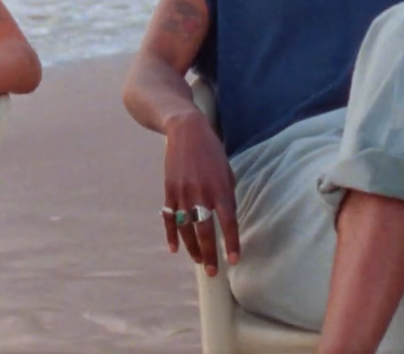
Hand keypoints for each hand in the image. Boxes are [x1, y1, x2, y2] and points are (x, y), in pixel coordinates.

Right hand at [161, 111, 240, 275]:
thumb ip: (227, 195)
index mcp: (220, 188)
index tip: (234, 259)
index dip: (231, 243)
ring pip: (186, 228)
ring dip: (192, 248)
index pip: (228, 222)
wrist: (186, 131)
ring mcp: (183, 193)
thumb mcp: (226, 171)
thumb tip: (226, 218)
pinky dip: (171, 234)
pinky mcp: (170, 190)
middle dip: (209, 254)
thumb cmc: (212, 151)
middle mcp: (201, 194)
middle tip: (212, 271)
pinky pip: (170, 217)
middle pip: (205, 231)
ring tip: (198, 261)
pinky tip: (174, 248)